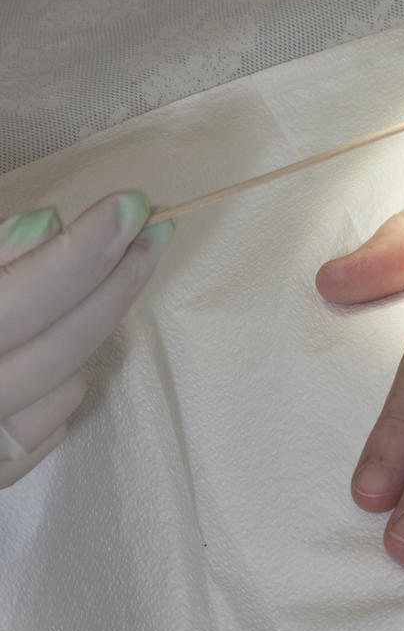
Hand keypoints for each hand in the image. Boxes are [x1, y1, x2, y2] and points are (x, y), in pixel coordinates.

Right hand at [0, 192, 171, 487]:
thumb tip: (44, 227)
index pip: (20, 299)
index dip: (80, 252)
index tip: (131, 204)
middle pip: (60, 345)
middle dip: (116, 282)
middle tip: (155, 229)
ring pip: (65, 385)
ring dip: (87, 329)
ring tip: (98, 280)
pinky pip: (48, 426)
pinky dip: (59, 382)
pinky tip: (50, 349)